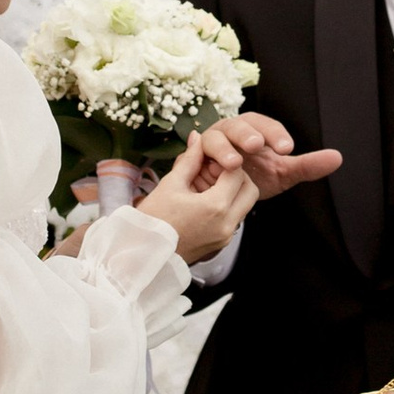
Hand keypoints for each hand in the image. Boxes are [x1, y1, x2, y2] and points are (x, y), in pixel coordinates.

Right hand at [133, 123, 263, 267]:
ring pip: (245, 206)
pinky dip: (227, 207)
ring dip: (234, 192)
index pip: (237, 174)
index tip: (209, 161)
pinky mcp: (221, 244)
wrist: (143, 254)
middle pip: (250, 190)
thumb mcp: (170, 184)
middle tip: (214, 172)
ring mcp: (225, 236)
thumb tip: (198, 138)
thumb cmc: (153, 219)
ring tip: (207, 187)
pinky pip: (235, 219)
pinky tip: (205, 202)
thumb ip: (190, 160)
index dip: (225, 162)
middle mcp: (227, 224)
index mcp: (215, 207)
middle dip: (237, 176)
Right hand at [194, 112, 341, 204]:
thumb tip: (337, 158)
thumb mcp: (282, 173)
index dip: (275, 134)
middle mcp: (231, 132)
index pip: (265, 126)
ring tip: (235, 164)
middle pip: (238, 126)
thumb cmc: (253, 176)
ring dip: (223, 149)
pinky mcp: (192, 158)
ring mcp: (209, 143)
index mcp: (254, 131)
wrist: (225, 195)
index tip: (288, 149)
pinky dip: (199, 161)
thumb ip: (307, 166)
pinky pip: (192, 157)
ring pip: (214, 138)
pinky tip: (208, 172)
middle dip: (247, 134)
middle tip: (257, 145)